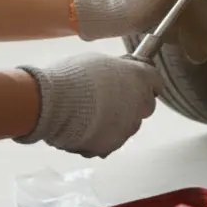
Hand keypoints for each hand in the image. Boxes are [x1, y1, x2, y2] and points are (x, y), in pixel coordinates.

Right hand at [14, 53, 162, 158]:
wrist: (51, 102)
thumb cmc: (72, 76)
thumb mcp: (98, 62)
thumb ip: (116, 72)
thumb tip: (117, 76)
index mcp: (140, 77)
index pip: (155, 82)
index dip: (144, 84)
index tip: (134, 84)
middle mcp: (141, 102)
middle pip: (146, 106)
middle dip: (132, 104)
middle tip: (109, 101)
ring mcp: (128, 126)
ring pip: (129, 126)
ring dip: (116, 122)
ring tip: (89, 117)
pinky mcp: (112, 144)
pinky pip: (110, 142)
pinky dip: (99, 138)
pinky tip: (81, 130)